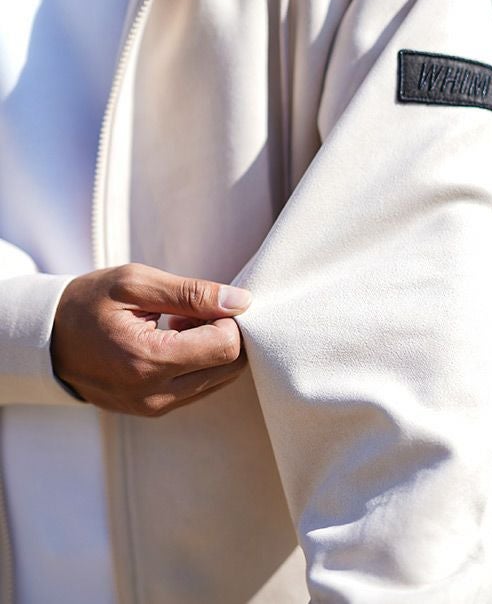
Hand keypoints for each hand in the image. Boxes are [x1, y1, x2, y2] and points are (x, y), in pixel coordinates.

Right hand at [50, 263, 251, 415]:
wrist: (47, 339)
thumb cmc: (88, 303)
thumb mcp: (136, 284)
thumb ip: (192, 293)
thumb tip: (241, 301)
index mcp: (149, 360)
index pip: (226, 347)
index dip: (228, 318)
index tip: (206, 302)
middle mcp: (156, 394)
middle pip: (230, 368)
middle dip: (224, 334)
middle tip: (193, 312)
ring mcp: (155, 407)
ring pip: (220, 380)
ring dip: (212, 349)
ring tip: (178, 325)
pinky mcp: (155, 410)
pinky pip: (199, 388)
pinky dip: (199, 363)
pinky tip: (173, 341)